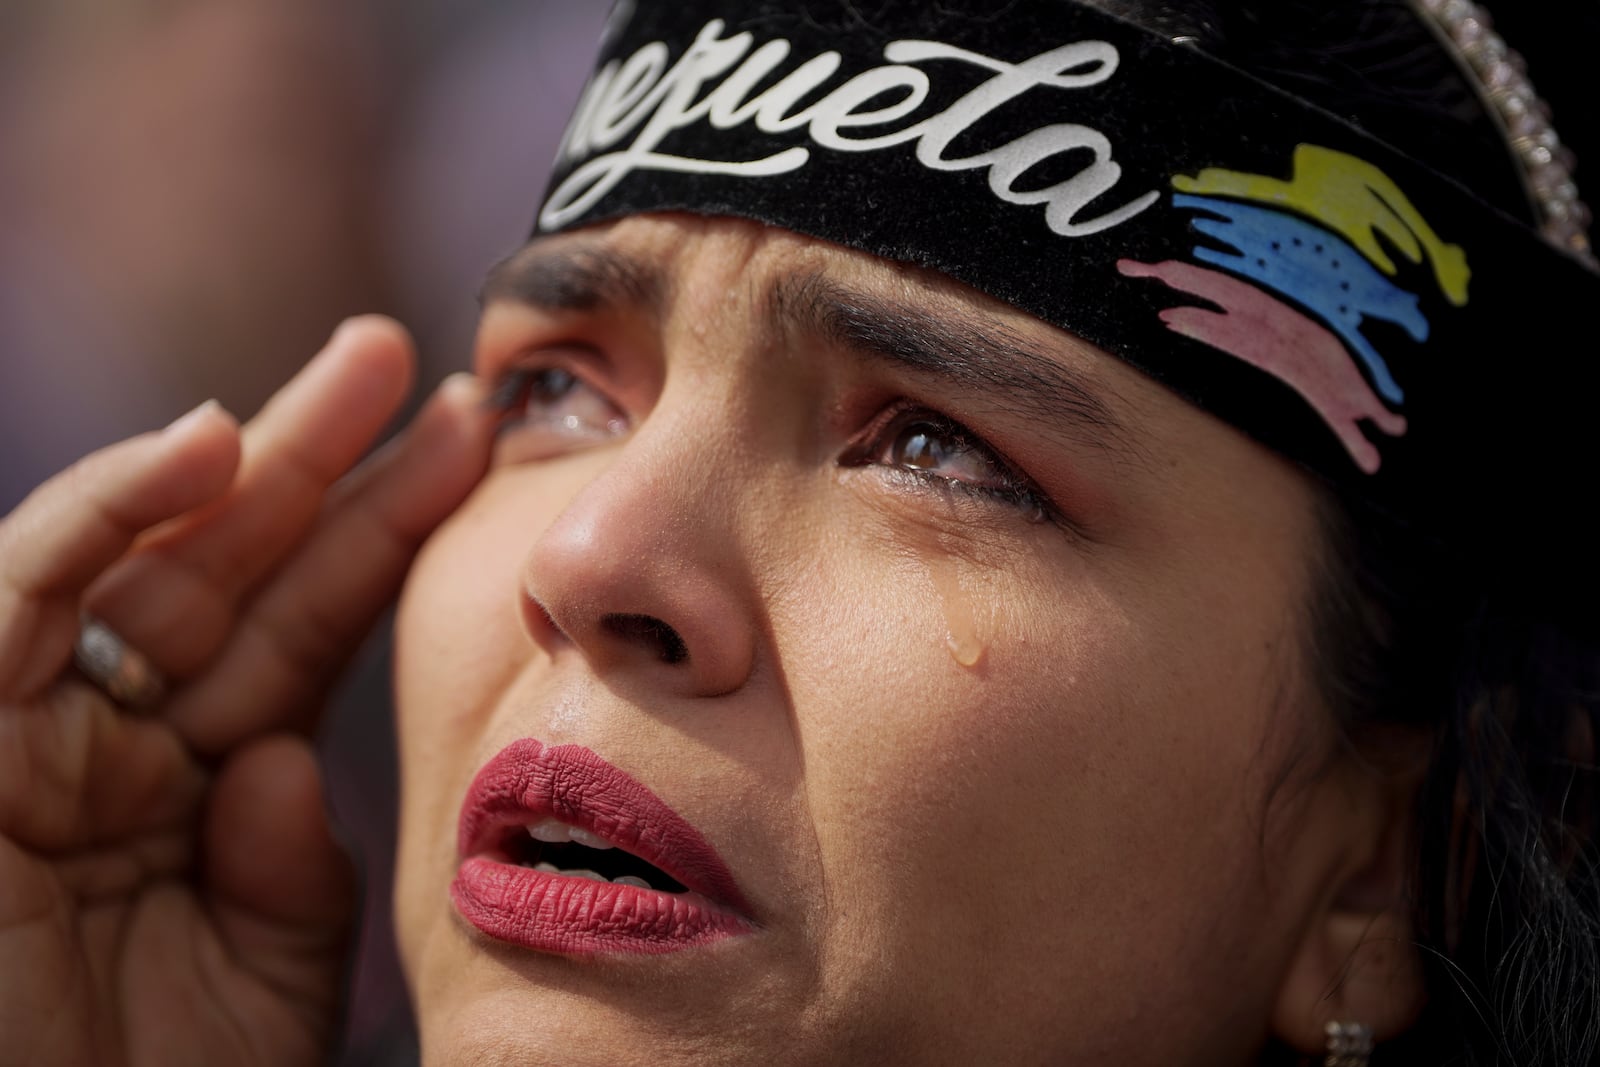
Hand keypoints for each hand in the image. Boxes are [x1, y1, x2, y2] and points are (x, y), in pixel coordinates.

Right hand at [0, 317, 491, 1065]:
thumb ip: (293, 867)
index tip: (477, 450)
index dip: (388, 534)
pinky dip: (110, 511)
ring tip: (368, 366)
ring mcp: (37, 731)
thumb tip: (282, 761)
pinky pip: (25, 592)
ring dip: (249, 451)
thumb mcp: (268, 978)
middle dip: (331, 457)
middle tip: (423, 358)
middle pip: (240, 566)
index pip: (309, 627)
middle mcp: (125, 739)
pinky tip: (207, 443)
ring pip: (149, 556)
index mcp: (211, 785)